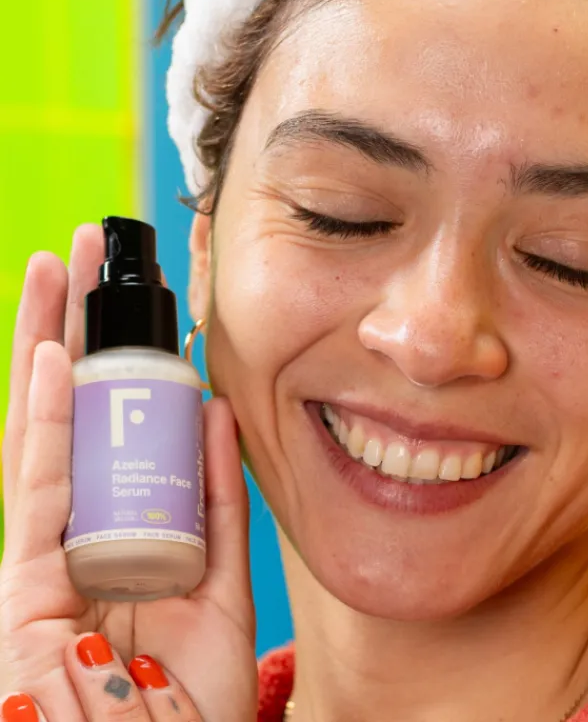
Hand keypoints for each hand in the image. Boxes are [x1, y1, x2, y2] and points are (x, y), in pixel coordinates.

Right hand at [0, 225, 257, 719]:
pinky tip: (52, 354)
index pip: (113, 428)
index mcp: (122, 528)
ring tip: (56, 267)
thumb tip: (214, 413)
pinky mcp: (23, 590)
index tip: (135, 299)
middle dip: (73, 328)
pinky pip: (36, 490)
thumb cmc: (191, 692)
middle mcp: (76, 532)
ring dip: (47, 344)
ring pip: (43, 430)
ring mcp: (43, 556)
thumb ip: (217, 502)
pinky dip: (45, 421)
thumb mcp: (222, 580)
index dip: (117, 360)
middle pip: (70, 412)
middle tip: (82, 252)